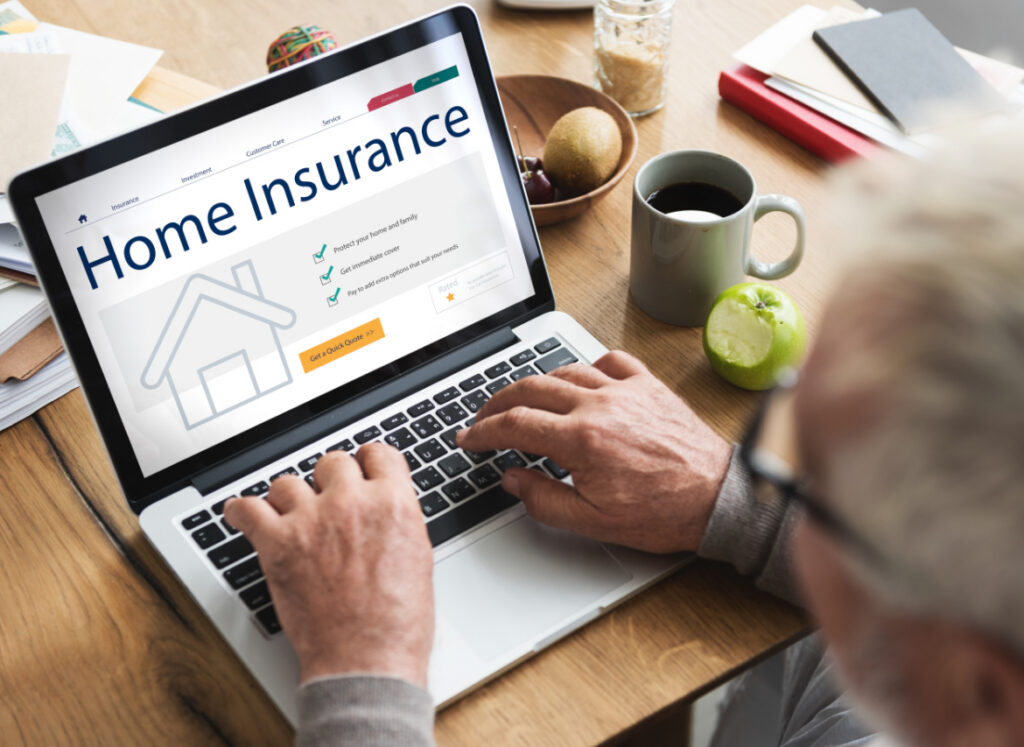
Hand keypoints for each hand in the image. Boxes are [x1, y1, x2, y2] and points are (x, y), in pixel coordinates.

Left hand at [224, 444, 433, 684]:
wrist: (367, 660)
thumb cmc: (397, 623)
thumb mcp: (418, 557)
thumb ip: (397, 521)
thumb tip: (383, 509)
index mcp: (393, 504)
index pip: (378, 453)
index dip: (367, 463)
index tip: (360, 470)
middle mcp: (352, 503)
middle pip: (332, 462)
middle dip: (330, 481)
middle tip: (327, 501)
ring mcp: (313, 520)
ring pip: (288, 482)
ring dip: (289, 498)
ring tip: (289, 515)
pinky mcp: (278, 544)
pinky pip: (248, 509)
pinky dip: (242, 511)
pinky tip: (243, 515)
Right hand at [458, 351, 731, 552]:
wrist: (717, 498)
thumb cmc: (663, 512)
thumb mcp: (592, 521)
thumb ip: (543, 499)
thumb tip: (512, 479)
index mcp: (581, 439)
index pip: (514, 424)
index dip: (483, 431)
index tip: (469, 438)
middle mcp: (600, 405)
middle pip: (531, 389)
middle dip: (497, 402)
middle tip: (484, 417)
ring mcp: (625, 390)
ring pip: (565, 371)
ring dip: (536, 384)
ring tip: (522, 399)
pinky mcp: (648, 386)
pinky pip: (610, 361)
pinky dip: (587, 366)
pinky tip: (581, 380)